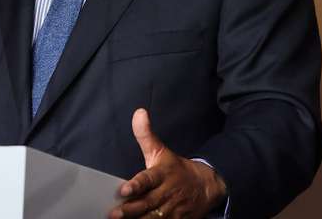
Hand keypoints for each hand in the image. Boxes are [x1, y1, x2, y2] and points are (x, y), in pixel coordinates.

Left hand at [109, 109, 226, 218]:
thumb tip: (138, 112)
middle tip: (114, 213)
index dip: (136, 185)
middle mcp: (166, 194)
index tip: (124, 190)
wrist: (207, 186)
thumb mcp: (161, 151)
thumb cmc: (177, 169)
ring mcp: (172, 210)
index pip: (147, 180)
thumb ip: (146, 135)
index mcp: (161, 175)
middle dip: (131, 210)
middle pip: (147, 203)